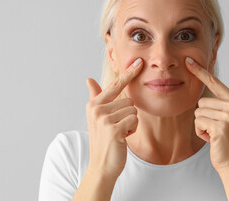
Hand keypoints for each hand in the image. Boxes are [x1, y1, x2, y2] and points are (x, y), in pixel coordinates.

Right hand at [86, 58, 142, 178]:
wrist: (101, 165)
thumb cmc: (103, 140)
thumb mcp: (96, 117)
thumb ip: (95, 97)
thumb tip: (88, 79)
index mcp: (94, 104)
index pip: (115, 84)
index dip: (128, 73)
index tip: (139, 62)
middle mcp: (97, 109)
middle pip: (129, 100)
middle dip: (128, 115)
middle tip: (117, 127)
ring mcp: (104, 119)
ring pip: (133, 110)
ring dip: (130, 123)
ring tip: (119, 132)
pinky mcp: (114, 129)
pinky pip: (134, 120)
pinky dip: (132, 129)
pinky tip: (122, 137)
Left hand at [185, 57, 228, 172]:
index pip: (213, 82)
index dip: (199, 71)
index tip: (188, 60)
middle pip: (200, 102)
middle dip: (203, 117)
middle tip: (215, 128)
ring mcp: (228, 116)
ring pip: (197, 112)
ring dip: (201, 125)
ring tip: (214, 133)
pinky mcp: (220, 127)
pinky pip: (198, 122)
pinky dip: (200, 132)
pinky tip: (211, 139)